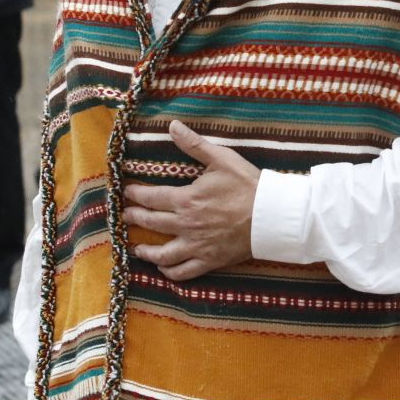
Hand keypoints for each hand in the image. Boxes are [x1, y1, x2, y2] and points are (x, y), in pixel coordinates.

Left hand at [122, 120, 259, 280]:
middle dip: (135, 218)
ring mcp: (196, 246)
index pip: (151, 198)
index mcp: (186, 200)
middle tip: (126, 216)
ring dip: (146, 252)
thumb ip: (194, 144)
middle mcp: (186, 225)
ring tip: (137, 248)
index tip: (126, 193)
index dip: (135, 195)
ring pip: (162, 255)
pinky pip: (183, 272)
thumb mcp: (221, 158)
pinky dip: (170, 273)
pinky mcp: (209, 261)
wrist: (272, 215)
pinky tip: (164, 269)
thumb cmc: (248, 185)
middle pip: (151, 224)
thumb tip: (172, 126)